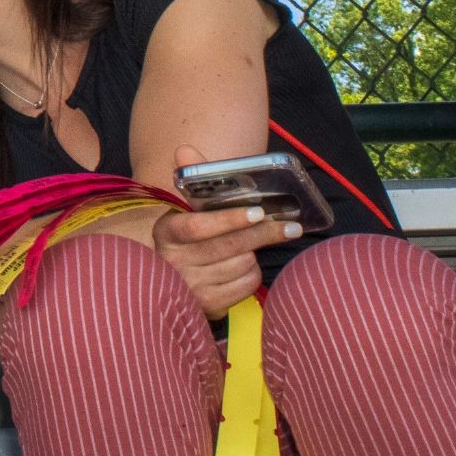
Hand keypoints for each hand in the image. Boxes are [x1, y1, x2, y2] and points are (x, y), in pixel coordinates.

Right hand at [152, 145, 300, 317]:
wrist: (176, 280)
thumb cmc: (190, 238)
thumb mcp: (187, 210)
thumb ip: (192, 179)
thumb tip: (184, 150)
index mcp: (166, 233)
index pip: (197, 227)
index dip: (228, 220)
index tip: (257, 212)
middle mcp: (174, 263)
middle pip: (227, 247)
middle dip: (262, 234)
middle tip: (290, 227)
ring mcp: (191, 288)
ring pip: (240, 265)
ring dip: (253, 253)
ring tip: (252, 246)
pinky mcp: (208, 306)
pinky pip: (245, 285)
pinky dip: (252, 273)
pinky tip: (244, 265)